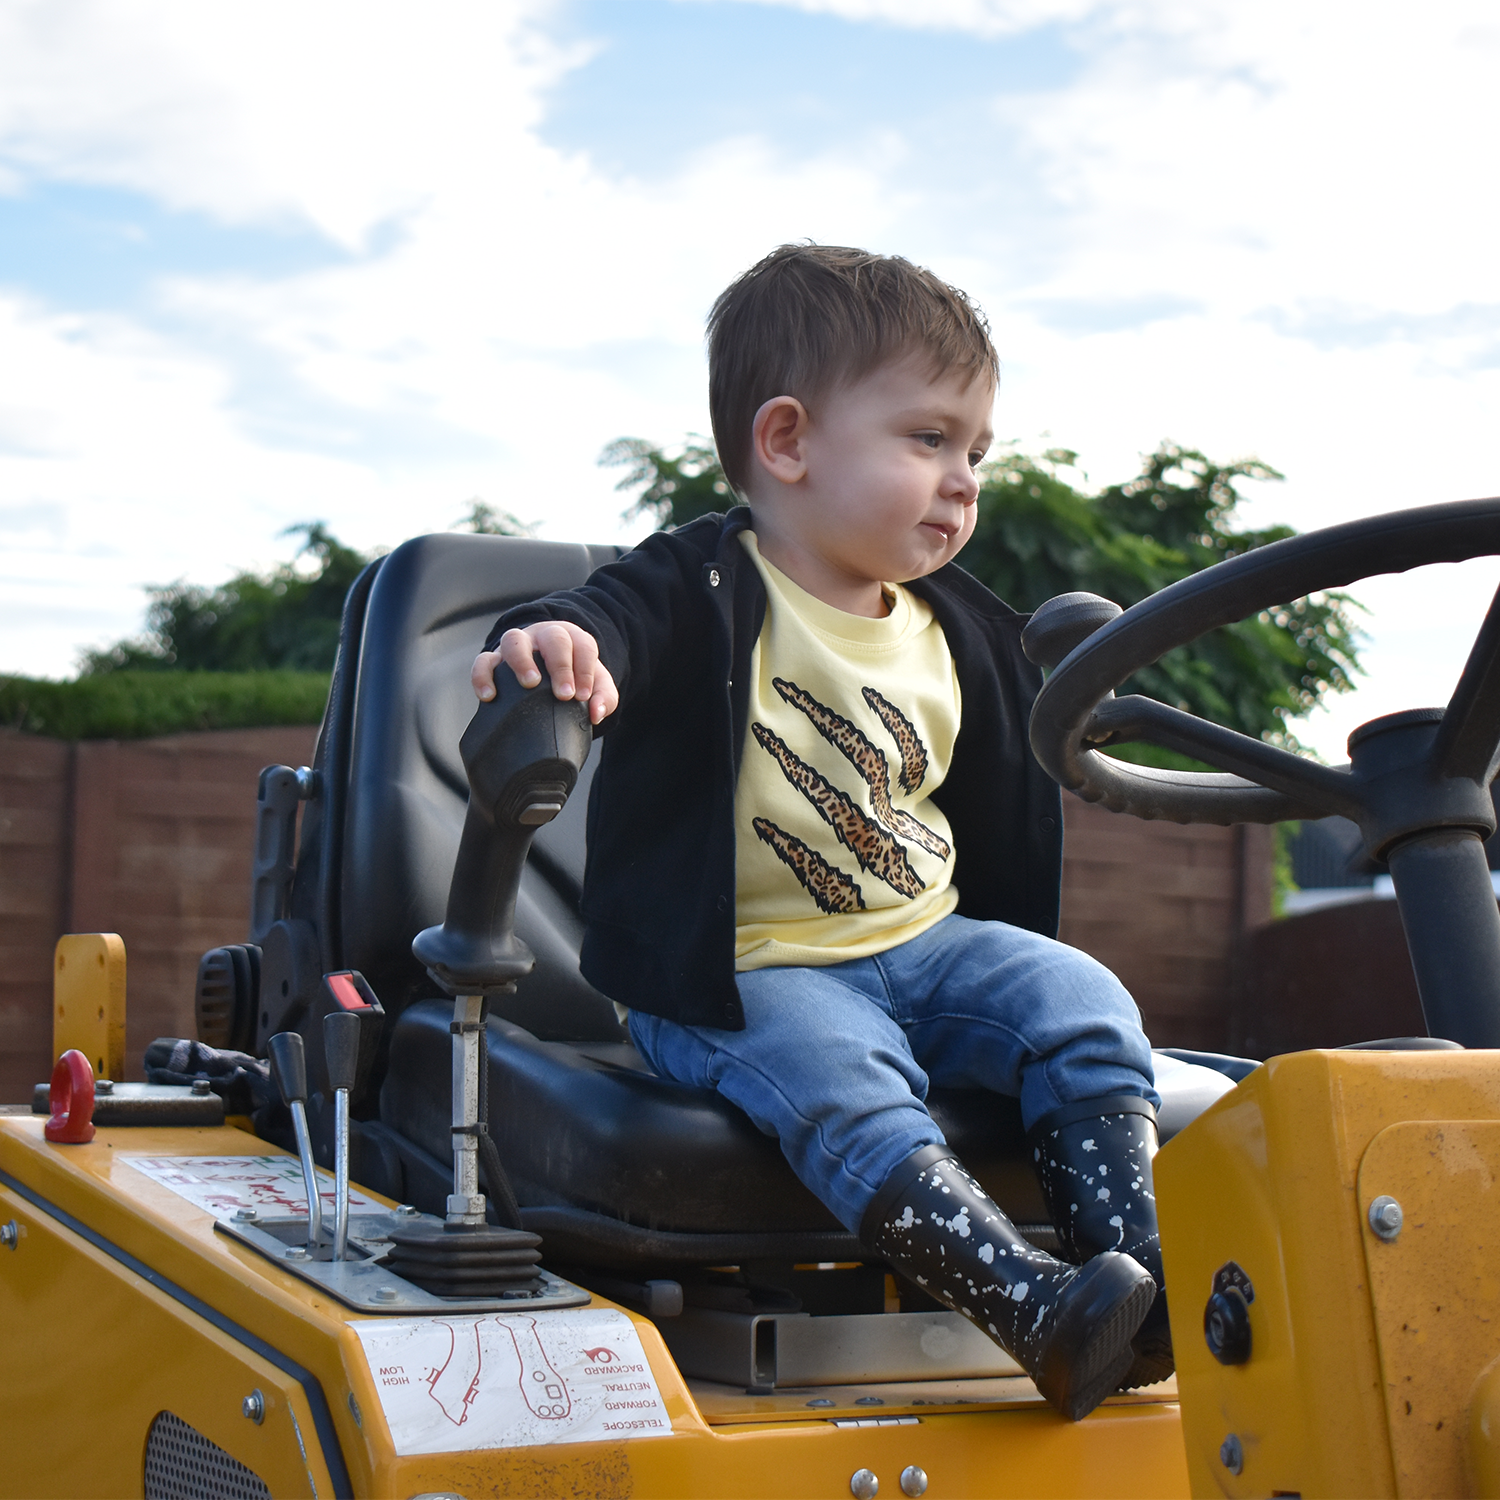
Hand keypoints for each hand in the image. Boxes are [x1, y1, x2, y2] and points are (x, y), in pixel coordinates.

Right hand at [471, 621, 618, 725]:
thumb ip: (603, 697)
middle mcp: (544, 636)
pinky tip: (489, 697)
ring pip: (514, 640)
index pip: (583, 646)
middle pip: (553, 638)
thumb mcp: (594, 684)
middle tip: (564, 695)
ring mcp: (518, 645)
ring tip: (529, 684)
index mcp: (573, 639)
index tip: (582, 695)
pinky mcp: (494, 658)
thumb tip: (597, 712)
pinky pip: (483, 660)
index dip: (584, 670)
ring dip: (522, 661)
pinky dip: (482, 676)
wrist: (545, 669)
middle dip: (560, 666)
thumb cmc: (573, 677)